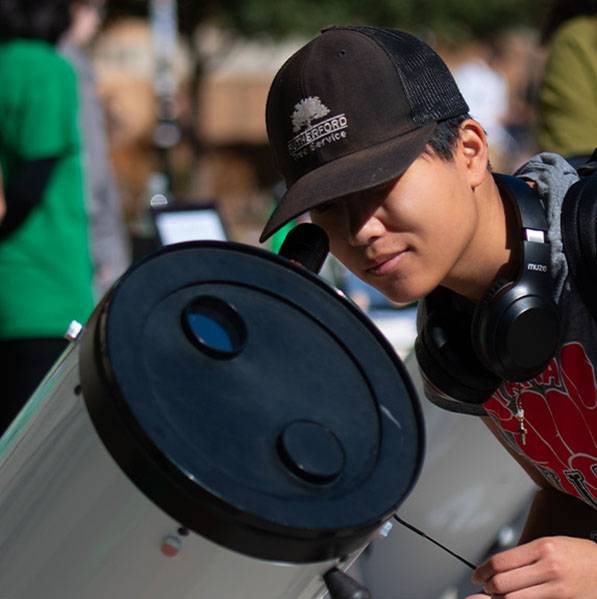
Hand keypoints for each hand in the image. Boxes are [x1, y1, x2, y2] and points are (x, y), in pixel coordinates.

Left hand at [467, 536, 596, 597]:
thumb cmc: (578, 556)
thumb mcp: (551, 545)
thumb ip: (525, 555)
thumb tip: (496, 568)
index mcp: (543, 548)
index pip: (501, 561)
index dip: (483, 570)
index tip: (477, 576)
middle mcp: (550, 568)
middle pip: (503, 583)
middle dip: (488, 588)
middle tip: (485, 588)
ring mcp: (559, 590)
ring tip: (497, 596)